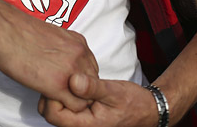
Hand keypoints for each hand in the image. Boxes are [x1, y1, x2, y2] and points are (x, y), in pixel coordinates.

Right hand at [0, 13, 99, 112]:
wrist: (4, 29)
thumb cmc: (19, 31)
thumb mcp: (51, 36)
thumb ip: (63, 50)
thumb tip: (60, 62)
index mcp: (79, 42)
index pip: (91, 70)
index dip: (79, 80)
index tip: (64, 83)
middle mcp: (81, 54)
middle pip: (92, 84)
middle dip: (78, 92)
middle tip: (58, 93)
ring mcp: (72, 70)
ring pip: (86, 98)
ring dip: (71, 101)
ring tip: (51, 96)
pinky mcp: (58, 85)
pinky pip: (75, 107)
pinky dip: (63, 108)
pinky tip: (46, 98)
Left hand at [38, 74, 156, 126]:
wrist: (146, 109)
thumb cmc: (133, 103)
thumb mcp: (114, 92)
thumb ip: (93, 88)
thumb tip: (73, 81)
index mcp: (84, 125)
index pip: (52, 114)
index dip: (52, 95)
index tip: (61, 79)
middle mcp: (79, 125)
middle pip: (50, 111)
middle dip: (53, 92)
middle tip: (64, 75)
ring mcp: (79, 120)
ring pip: (56, 106)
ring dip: (60, 90)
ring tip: (71, 77)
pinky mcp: (81, 113)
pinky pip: (65, 103)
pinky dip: (66, 90)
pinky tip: (75, 80)